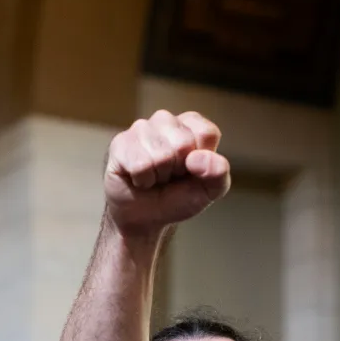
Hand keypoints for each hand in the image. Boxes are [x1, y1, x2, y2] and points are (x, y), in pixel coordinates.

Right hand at [104, 110, 229, 234]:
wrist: (143, 219)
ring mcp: (141, 129)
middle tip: (169, 177)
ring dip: (159, 176)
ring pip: (161, 155)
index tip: (191, 171)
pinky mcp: (120, 143)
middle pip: (184, 143)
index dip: (201, 161)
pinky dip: (143, 180)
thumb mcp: (208, 191)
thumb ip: (218, 173)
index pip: (206, 133)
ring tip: (154, 178)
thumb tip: (198, 158)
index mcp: (191, 125)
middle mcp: (165, 121)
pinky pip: (140, 164)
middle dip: (178, 170)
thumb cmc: (176, 199)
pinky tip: (139, 180)